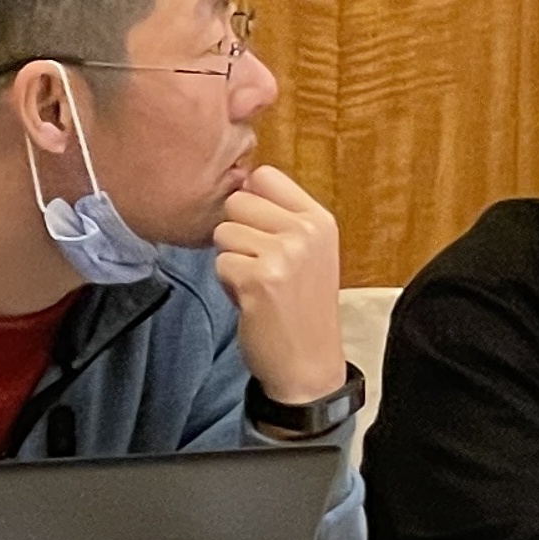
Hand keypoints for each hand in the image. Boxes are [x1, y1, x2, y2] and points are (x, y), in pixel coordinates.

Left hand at [212, 163, 345, 404]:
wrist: (308, 364)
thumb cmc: (302, 307)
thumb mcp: (309, 252)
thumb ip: (281, 217)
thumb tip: (240, 182)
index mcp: (319, 220)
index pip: (265, 176)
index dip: (251, 201)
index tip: (260, 230)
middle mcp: (304, 232)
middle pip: (237, 202)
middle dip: (237, 233)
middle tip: (259, 265)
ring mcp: (283, 255)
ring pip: (224, 233)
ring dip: (232, 260)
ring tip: (257, 285)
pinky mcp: (257, 280)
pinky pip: (220, 264)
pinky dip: (228, 285)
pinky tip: (251, 302)